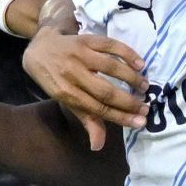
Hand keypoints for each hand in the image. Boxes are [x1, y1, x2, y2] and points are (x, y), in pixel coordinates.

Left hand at [25, 24, 148, 150]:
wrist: (39, 48)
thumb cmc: (55, 79)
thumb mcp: (66, 100)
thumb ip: (86, 119)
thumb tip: (98, 146)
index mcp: (65, 93)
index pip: (97, 109)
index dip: (120, 116)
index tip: (140, 122)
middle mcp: (71, 74)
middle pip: (105, 90)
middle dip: (129, 102)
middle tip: (146, 108)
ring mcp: (79, 54)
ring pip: (110, 66)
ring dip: (131, 78)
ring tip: (145, 86)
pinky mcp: (85, 39)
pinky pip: (110, 45)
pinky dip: (128, 54)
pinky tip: (140, 64)